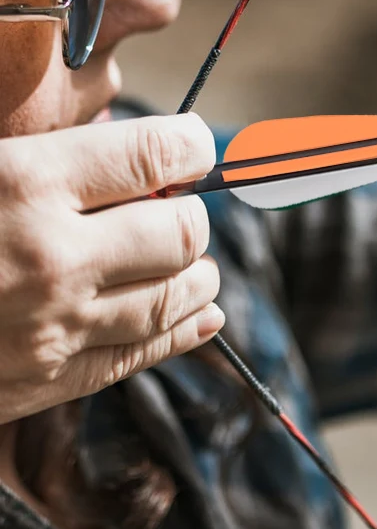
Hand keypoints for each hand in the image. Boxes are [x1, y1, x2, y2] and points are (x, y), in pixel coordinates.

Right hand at [0, 114, 224, 424]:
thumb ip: (31, 154)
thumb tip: (111, 146)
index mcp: (21, 185)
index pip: (154, 156)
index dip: (186, 146)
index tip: (189, 146)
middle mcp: (53, 258)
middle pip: (182, 231)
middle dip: (191, 212)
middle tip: (175, 206)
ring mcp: (55, 328)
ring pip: (179, 295)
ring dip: (197, 271)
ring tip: (190, 258)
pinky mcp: (47, 382)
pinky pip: (146, 353)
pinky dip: (186, 329)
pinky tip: (203, 313)